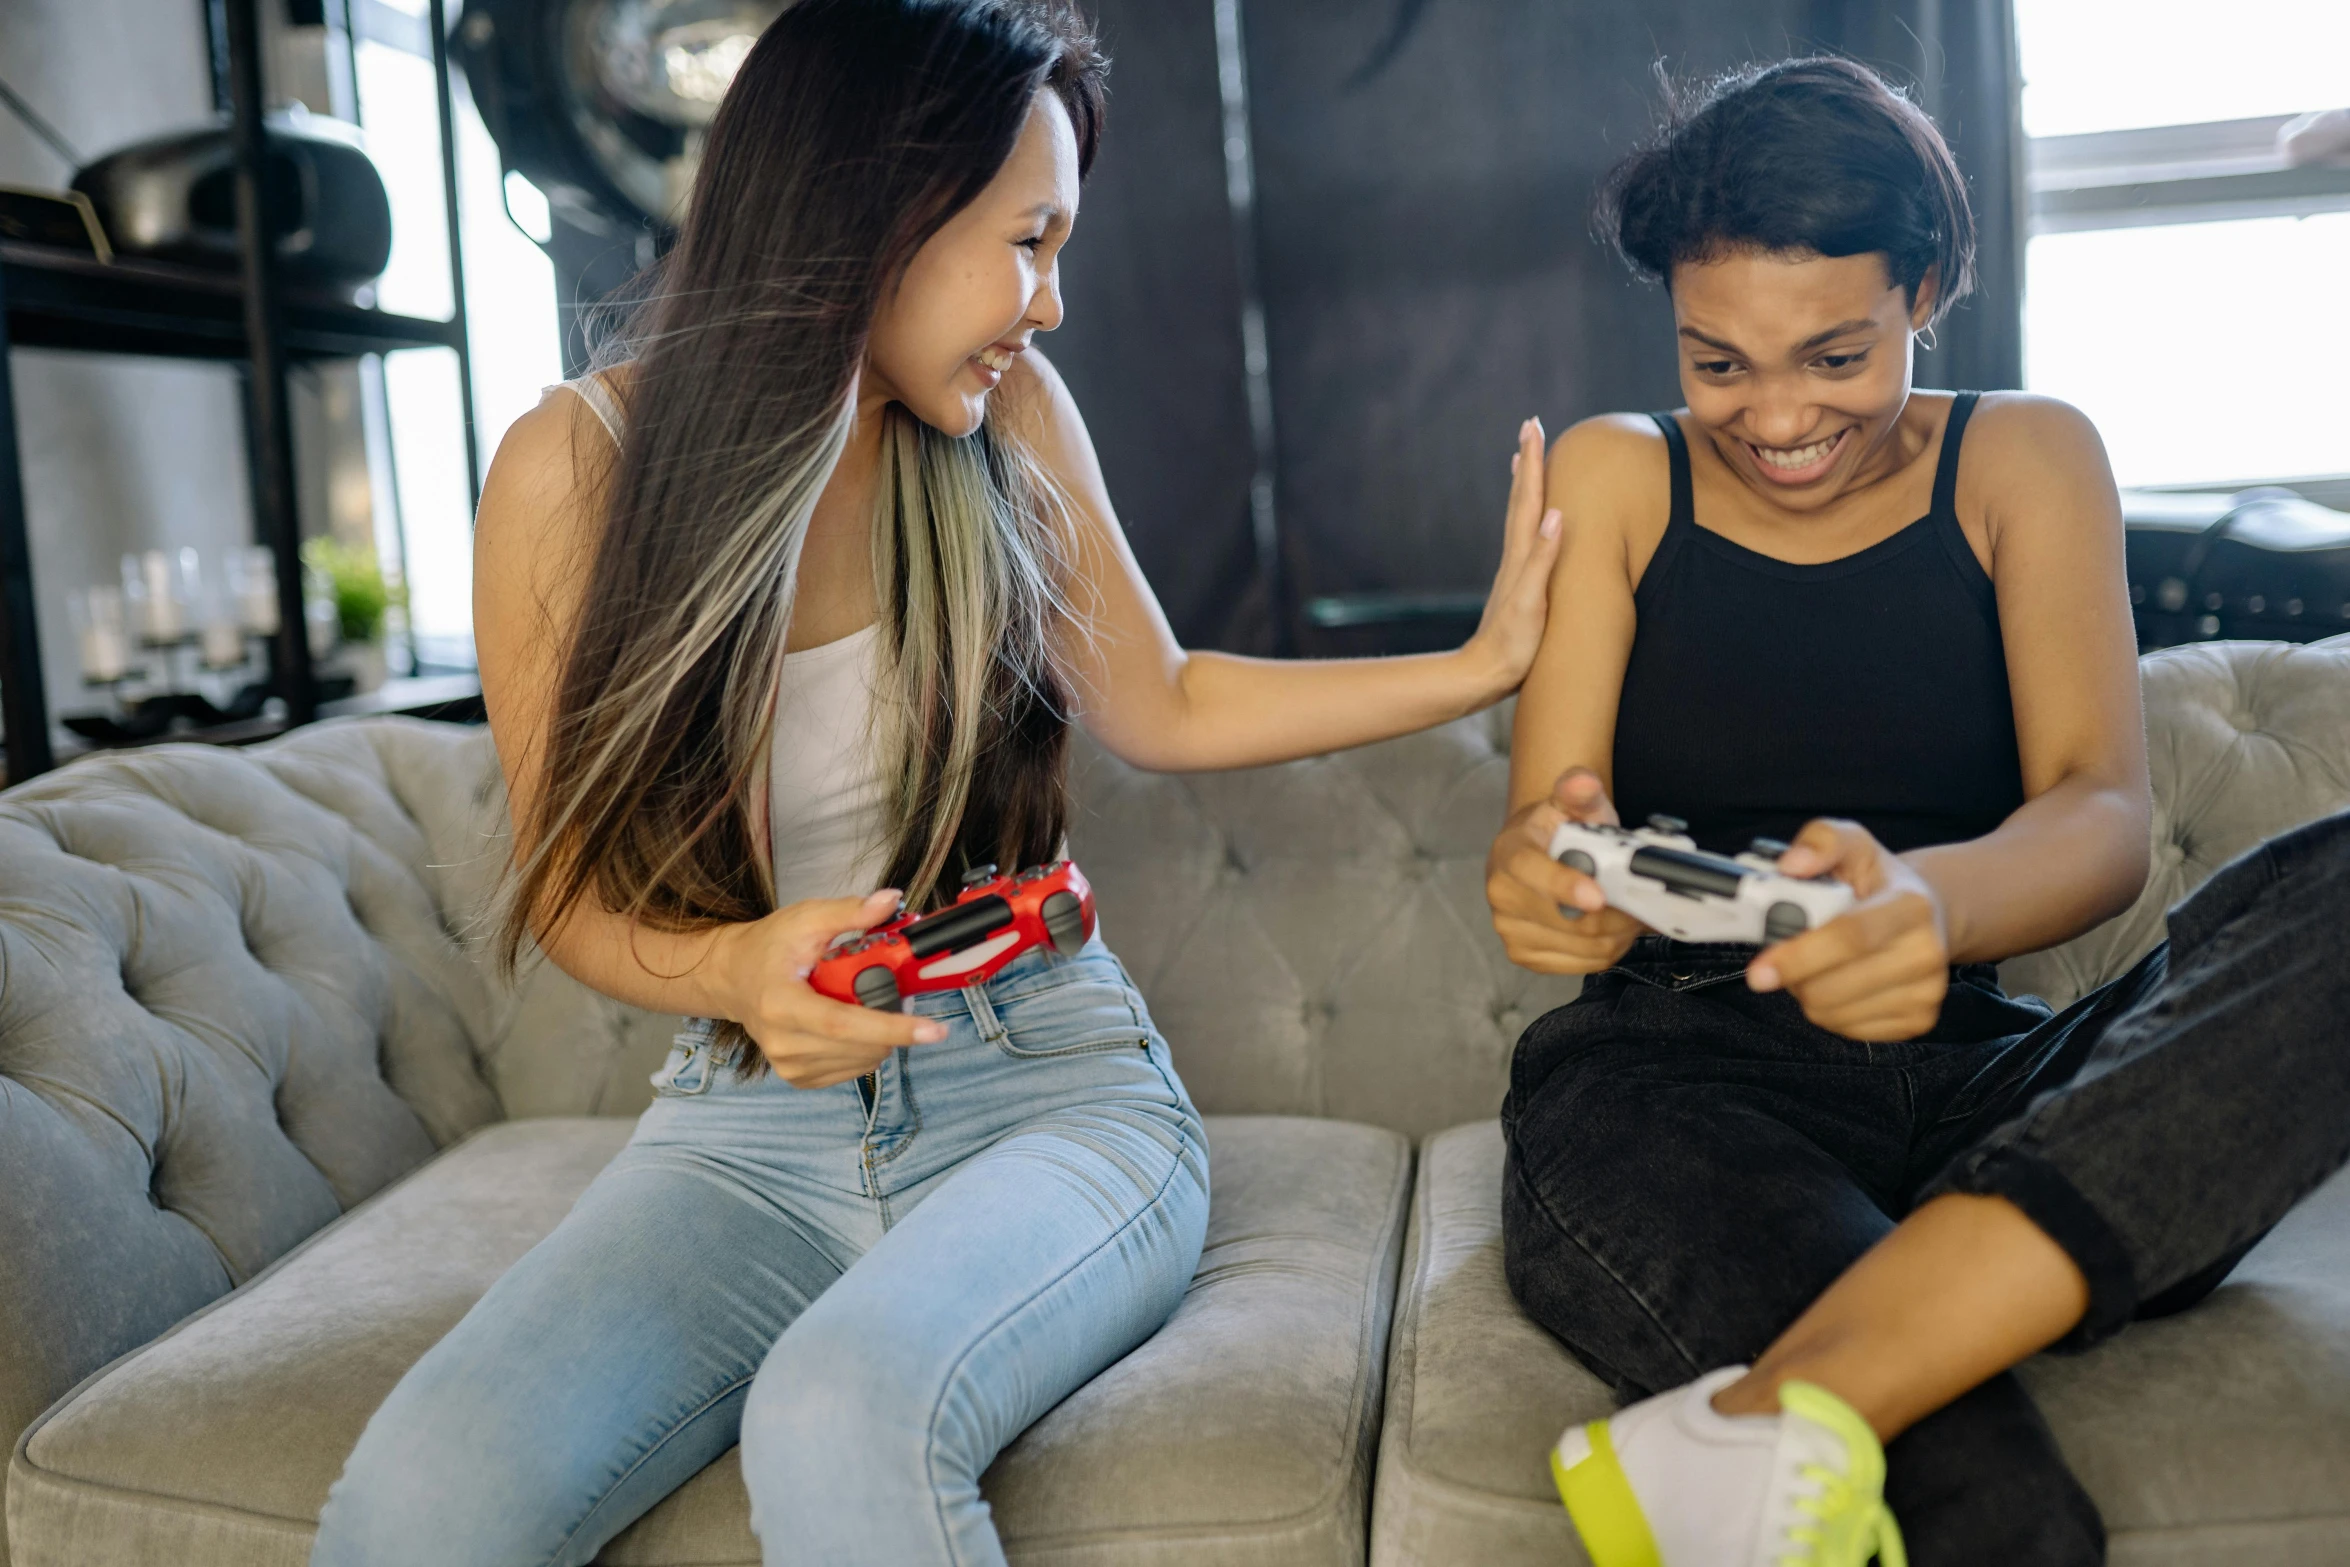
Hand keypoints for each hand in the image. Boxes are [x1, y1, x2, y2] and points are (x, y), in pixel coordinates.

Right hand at [712, 889, 947, 1087]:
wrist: (733, 978)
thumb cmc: (770, 947)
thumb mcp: (806, 919)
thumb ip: (850, 912)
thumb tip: (890, 901)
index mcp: (782, 1004)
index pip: (843, 1024)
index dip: (892, 1028)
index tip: (934, 1029)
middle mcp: (782, 1042)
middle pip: (861, 1046)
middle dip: (896, 1024)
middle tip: (901, 994)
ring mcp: (789, 1065)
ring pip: (863, 1060)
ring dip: (882, 1036)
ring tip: (869, 1003)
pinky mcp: (798, 1077)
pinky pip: (852, 1069)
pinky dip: (866, 1048)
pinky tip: (855, 1024)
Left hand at [1462, 418, 1564, 698]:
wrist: (1485, 673)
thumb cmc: (1513, 643)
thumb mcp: (1532, 602)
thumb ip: (1544, 559)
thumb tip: (1556, 515)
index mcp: (1522, 554)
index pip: (1529, 498)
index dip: (1533, 461)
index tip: (1534, 426)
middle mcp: (1516, 555)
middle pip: (1521, 497)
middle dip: (1528, 460)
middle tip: (1531, 426)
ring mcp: (1515, 568)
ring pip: (1519, 514)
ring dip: (1524, 483)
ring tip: (1524, 460)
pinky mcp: (1518, 583)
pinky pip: (1523, 536)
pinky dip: (1525, 515)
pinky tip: (1530, 519)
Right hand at [1486, 767, 1646, 973]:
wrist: (1535, 853)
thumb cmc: (1558, 829)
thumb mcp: (1570, 803)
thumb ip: (1579, 791)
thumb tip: (1582, 780)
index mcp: (1509, 853)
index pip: (1531, 872)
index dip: (1565, 886)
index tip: (1599, 896)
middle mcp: (1501, 895)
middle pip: (1567, 920)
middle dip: (1614, 916)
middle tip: (1644, 904)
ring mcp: (1510, 930)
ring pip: (1580, 947)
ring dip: (1617, 935)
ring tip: (1633, 915)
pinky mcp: (1524, 955)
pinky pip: (1579, 964)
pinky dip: (1607, 951)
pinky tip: (1615, 931)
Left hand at [1747, 821, 1949, 1039]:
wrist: (1930, 913)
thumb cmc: (1879, 881)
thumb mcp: (1853, 843)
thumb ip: (1820, 840)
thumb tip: (1791, 865)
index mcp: (1911, 905)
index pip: (1849, 937)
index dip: (1799, 956)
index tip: (1759, 971)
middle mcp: (1926, 952)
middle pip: (1835, 986)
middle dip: (1794, 976)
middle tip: (1787, 953)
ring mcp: (1926, 992)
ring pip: (1834, 1013)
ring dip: (1807, 993)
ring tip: (1818, 964)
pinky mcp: (1918, 1021)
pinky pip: (1847, 1030)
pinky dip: (1828, 1011)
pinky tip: (1838, 983)